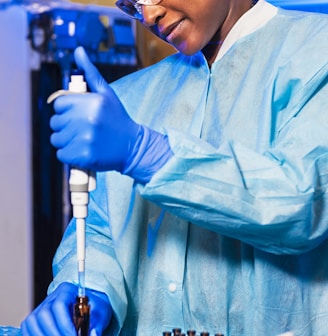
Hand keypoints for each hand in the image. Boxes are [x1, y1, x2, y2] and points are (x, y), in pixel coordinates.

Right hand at [21, 282, 111, 335]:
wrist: (91, 307)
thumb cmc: (95, 307)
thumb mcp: (101, 312)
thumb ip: (98, 323)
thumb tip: (93, 334)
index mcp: (67, 290)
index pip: (59, 305)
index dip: (64, 324)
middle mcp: (51, 298)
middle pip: (42, 315)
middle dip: (53, 333)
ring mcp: (41, 309)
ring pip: (31, 323)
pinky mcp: (36, 321)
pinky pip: (27, 329)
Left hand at [50, 47, 140, 172]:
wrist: (133, 146)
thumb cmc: (117, 119)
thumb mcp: (106, 94)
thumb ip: (90, 73)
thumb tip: (78, 51)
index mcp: (91, 103)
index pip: (59, 104)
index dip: (67, 110)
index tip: (79, 115)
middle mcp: (87, 120)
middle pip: (55, 122)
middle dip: (65, 126)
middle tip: (83, 129)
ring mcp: (85, 139)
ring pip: (56, 139)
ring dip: (66, 141)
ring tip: (83, 140)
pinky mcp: (84, 156)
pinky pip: (62, 154)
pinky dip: (69, 155)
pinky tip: (83, 150)